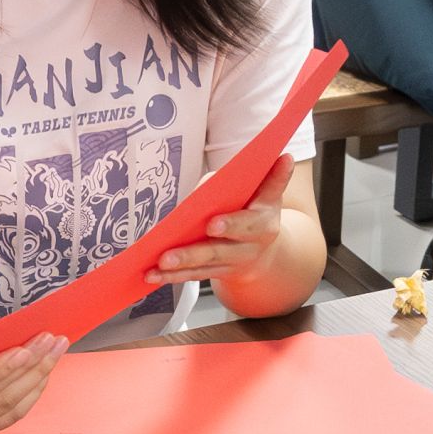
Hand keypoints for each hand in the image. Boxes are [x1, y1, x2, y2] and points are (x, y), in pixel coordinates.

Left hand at [146, 154, 293, 285]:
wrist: (264, 249)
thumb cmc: (258, 209)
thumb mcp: (269, 192)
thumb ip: (271, 177)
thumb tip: (281, 157)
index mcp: (263, 224)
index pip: (247, 224)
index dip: (231, 224)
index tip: (212, 224)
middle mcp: (247, 248)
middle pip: (217, 251)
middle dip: (192, 254)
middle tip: (168, 255)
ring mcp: (230, 263)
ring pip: (202, 268)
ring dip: (177, 268)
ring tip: (155, 266)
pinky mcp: (214, 272)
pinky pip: (191, 276)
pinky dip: (171, 276)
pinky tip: (151, 275)